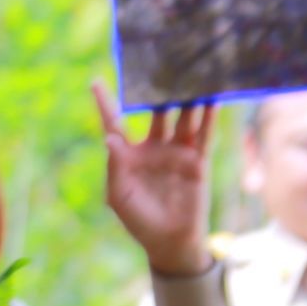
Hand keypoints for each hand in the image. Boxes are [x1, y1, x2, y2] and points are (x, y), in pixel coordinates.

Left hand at [93, 85, 215, 276]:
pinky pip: (203, 133)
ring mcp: (176, 152)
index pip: (115, 123)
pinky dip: (208, 115)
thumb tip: (110, 139)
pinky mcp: (197, 160)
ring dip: (185, 97)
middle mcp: (152, 148)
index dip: (106, 103)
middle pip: (155, 113)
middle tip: (159, 64)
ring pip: (181, 117)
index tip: (95, 81)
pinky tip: (211, 97)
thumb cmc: (138, 221)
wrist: (170, 241)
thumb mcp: (118, 196)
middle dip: (156, 91)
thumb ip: (115, 166)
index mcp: (128, 155)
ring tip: (189, 72)